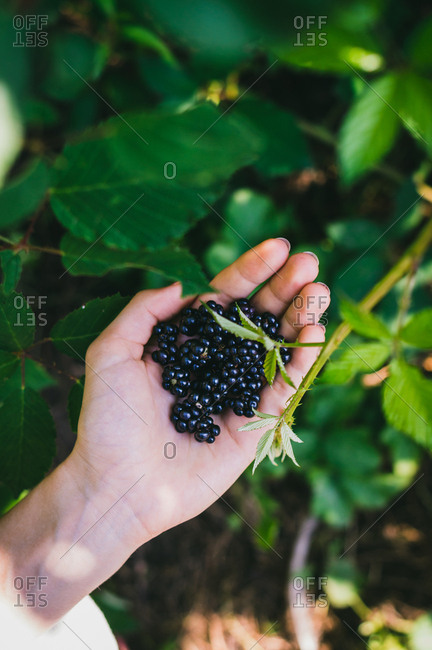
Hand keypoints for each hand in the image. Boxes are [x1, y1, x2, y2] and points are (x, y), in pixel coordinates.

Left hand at [69, 239, 329, 547]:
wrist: (117, 486)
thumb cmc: (108, 421)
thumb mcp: (110, 354)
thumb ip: (142, 312)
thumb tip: (186, 286)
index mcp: (185, 343)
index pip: (225, 298)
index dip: (252, 270)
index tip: (280, 245)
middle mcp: (214, 364)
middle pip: (257, 318)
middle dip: (284, 289)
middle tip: (311, 263)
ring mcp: (236, 394)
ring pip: (276, 348)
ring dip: (300, 318)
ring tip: (319, 291)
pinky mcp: (252, 426)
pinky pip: (281, 389)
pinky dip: (300, 361)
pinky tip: (312, 333)